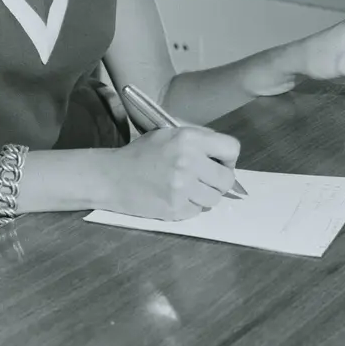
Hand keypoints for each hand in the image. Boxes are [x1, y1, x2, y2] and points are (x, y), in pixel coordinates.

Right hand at [107, 126, 240, 220]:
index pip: (232, 148)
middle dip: (220, 180)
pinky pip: (198, 211)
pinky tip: (176, 197)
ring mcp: (182, 188)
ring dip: (206, 195)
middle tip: (206, 179)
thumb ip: (198, 140)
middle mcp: (189, 162)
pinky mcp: (175, 208)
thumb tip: (224, 154)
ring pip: (215, 198)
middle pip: (227, 179)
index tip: (219, 162)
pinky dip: (191, 206)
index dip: (229, 158)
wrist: (112, 177)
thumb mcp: (169, 134)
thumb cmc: (141, 153)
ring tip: (189, 188)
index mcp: (189, 139)